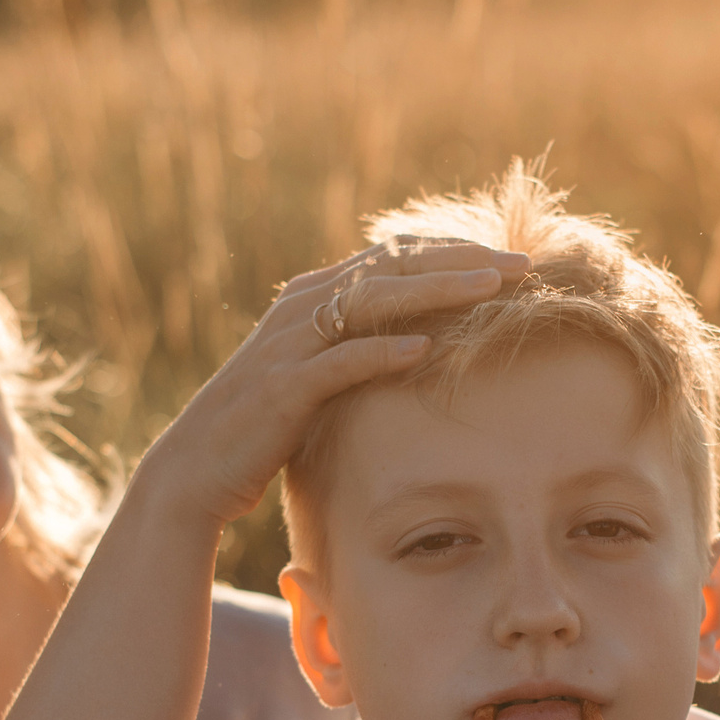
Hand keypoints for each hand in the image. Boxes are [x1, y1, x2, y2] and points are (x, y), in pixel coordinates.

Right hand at [131, 239, 529, 531]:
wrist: (197, 468)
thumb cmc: (263, 424)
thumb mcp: (313, 371)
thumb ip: (352, 343)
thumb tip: (415, 334)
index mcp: (312, 296)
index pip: (392, 256)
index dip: (452, 251)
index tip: (508, 256)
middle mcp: (301, 308)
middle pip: (392, 267)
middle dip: (461, 261)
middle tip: (522, 263)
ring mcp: (291, 345)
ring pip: (372, 302)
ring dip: (436, 291)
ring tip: (490, 289)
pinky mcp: (284, 388)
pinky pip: (341, 363)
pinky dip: (384, 352)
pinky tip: (428, 349)